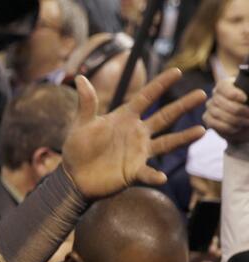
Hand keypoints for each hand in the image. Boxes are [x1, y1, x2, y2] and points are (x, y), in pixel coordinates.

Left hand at [62, 69, 206, 199]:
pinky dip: (154, 175)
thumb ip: (86, 103)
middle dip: (183, 105)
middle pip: (165, 116)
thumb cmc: (78, 149)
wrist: (74, 177)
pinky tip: (162, 177)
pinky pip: (148, 173)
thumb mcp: (81, 124)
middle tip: (202, 94)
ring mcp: (139, 152)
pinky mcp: (134, 171)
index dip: (161, 84)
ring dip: (184, 138)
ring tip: (202, 130)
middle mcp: (137, 133)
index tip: (177, 71)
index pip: (146, 97)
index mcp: (125, 118)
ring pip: (167, 142)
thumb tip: (80, 78)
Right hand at [204, 77, 248, 144]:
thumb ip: (247, 92)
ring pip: (218, 113)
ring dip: (235, 119)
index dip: (233, 93)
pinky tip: (237, 128)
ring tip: (246, 121)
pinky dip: (227, 127)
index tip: (244, 99)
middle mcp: (215, 95)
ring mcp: (210, 107)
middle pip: (221, 102)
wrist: (245, 118)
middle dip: (237, 110)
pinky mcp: (207, 119)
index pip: (223, 86)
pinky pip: (213, 123)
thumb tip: (245, 99)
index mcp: (225, 84)